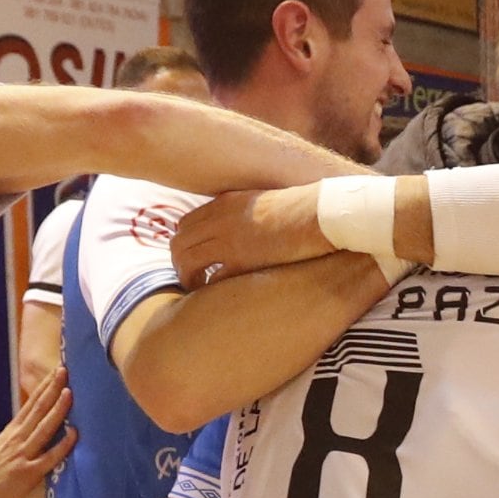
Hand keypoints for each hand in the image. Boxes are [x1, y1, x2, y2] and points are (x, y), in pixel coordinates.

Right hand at [0, 374, 72, 497]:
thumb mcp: (2, 449)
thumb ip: (19, 439)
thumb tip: (37, 429)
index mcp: (12, 431)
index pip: (31, 404)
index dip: (45, 388)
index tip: (56, 372)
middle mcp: (17, 438)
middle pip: (37, 409)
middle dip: (52, 389)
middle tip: (65, 370)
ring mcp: (23, 454)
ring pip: (44, 428)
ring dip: (58, 409)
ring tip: (70, 392)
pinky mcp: (28, 472)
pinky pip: (49, 457)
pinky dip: (62, 445)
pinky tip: (74, 434)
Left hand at [167, 186, 332, 287]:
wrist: (320, 214)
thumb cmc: (303, 209)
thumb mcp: (264, 201)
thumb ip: (246, 212)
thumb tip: (244, 228)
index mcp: (225, 204)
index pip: (187, 223)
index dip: (184, 243)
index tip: (192, 257)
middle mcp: (220, 220)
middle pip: (179, 242)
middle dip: (179, 263)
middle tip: (189, 278)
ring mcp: (228, 240)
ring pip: (186, 260)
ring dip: (187, 277)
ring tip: (196, 289)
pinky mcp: (241, 260)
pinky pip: (210, 278)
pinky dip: (207, 288)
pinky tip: (213, 296)